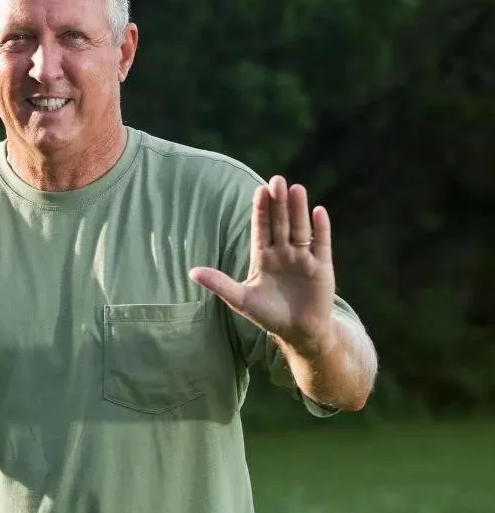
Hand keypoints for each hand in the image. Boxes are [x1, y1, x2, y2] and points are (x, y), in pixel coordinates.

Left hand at [189, 176, 336, 355]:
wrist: (297, 332)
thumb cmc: (268, 314)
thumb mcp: (240, 299)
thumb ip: (219, 283)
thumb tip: (191, 272)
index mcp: (263, 256)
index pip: (261, 228)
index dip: (260, 210)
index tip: (259, 190)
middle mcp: (283, 253)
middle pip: (280, 223)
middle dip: (278, 203)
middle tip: (276, 180)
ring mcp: (302, 259)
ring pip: (300, 229)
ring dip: (298, 210)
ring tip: (296, 188)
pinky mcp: (321, 268)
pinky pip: (321, 245)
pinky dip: (321, 230)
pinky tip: (319, 212)